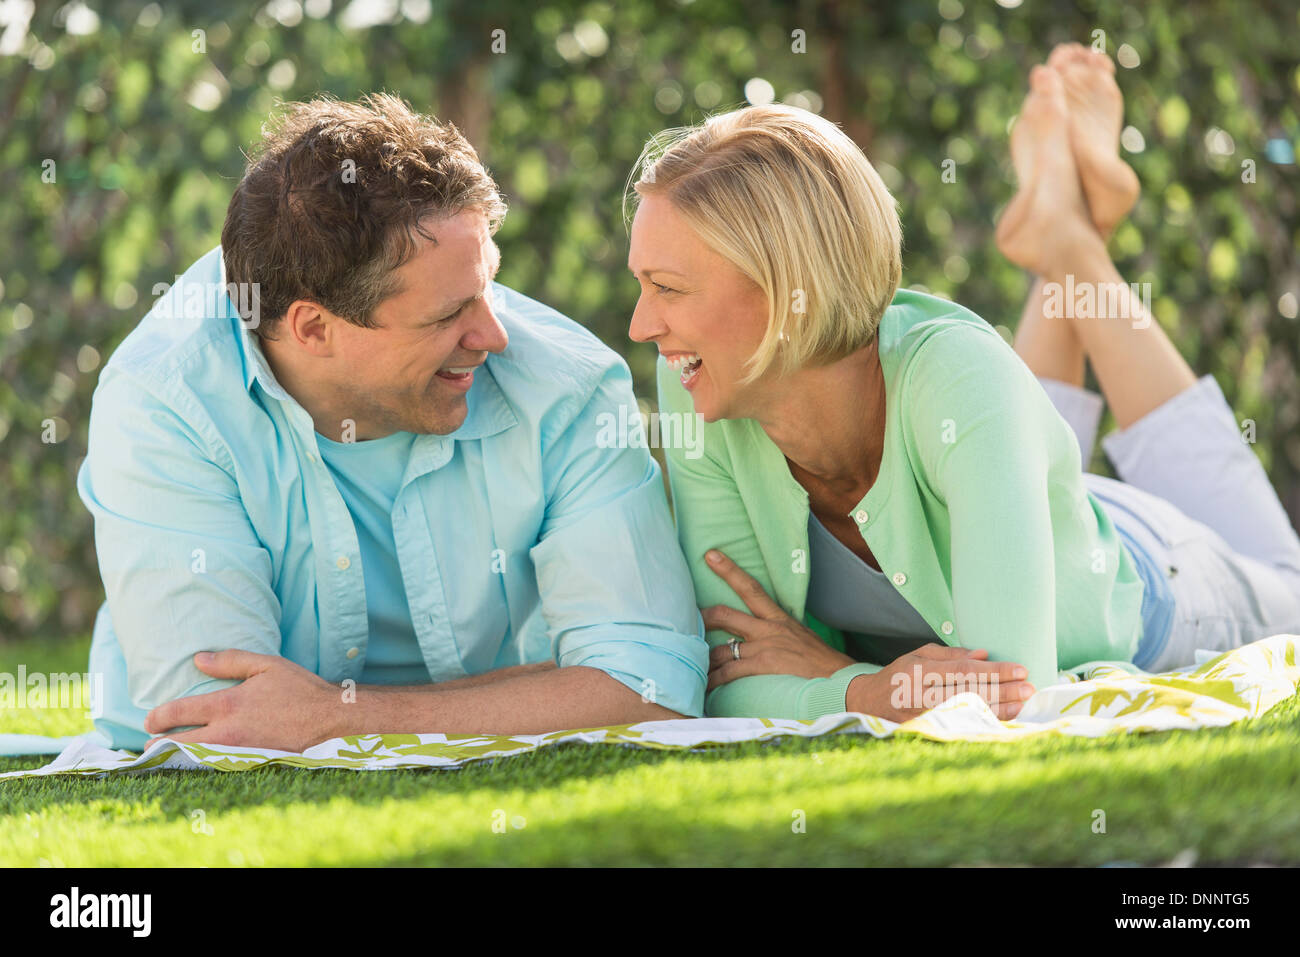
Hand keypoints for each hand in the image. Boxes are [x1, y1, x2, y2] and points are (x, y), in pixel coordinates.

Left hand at [143, 650, 340, 752]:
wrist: (330, 721)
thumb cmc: (300, 689)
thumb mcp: (267, 666)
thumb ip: (231, 661)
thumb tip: (199, 659)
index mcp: (228, 705)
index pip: (179, 712)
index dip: (158, 716)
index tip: (149, 719)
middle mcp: (227, 733)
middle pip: (178, 744)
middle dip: (158, 744)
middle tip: (149, 741)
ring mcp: (237, 753)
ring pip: (193, 760)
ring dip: (175, 757)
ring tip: (165, 753)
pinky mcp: (248, 765)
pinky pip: (214, 768)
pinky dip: (199, 765)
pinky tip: (196, 761)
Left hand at [701, 549, 855, 689]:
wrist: (842, 680)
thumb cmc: (823, 665)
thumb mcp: (802, 639)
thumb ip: (781, 635)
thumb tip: (765, 638)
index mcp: (779, 619)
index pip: (751, 588)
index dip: (729, 570)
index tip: (710, 555)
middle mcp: (769, 629)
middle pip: (725, 614)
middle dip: (702, 617)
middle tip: (684, 617)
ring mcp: (765, 647)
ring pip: (721, 648)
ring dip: (704, 659)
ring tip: (689, 666)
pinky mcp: (764, 665)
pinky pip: (730, 671)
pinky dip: (714, 680)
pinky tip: (704, 686)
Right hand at [847, 643, 1034, 721]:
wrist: (865, 705)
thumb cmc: (896, 677)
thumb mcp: (916, 656)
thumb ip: (950, 655)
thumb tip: (984, 654)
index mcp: (918, 672)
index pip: (963, 671)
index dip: (994, 671)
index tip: (1019, 669)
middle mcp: (920, 696)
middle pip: (970, 692)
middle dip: (1003, 690)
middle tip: (1029, 687)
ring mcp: (924, 719)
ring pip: (969, 712)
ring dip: (1001, 708)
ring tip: (1024, 702)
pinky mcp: (928, 733)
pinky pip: (964, 727)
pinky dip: (987, 722)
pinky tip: (1006, 718)